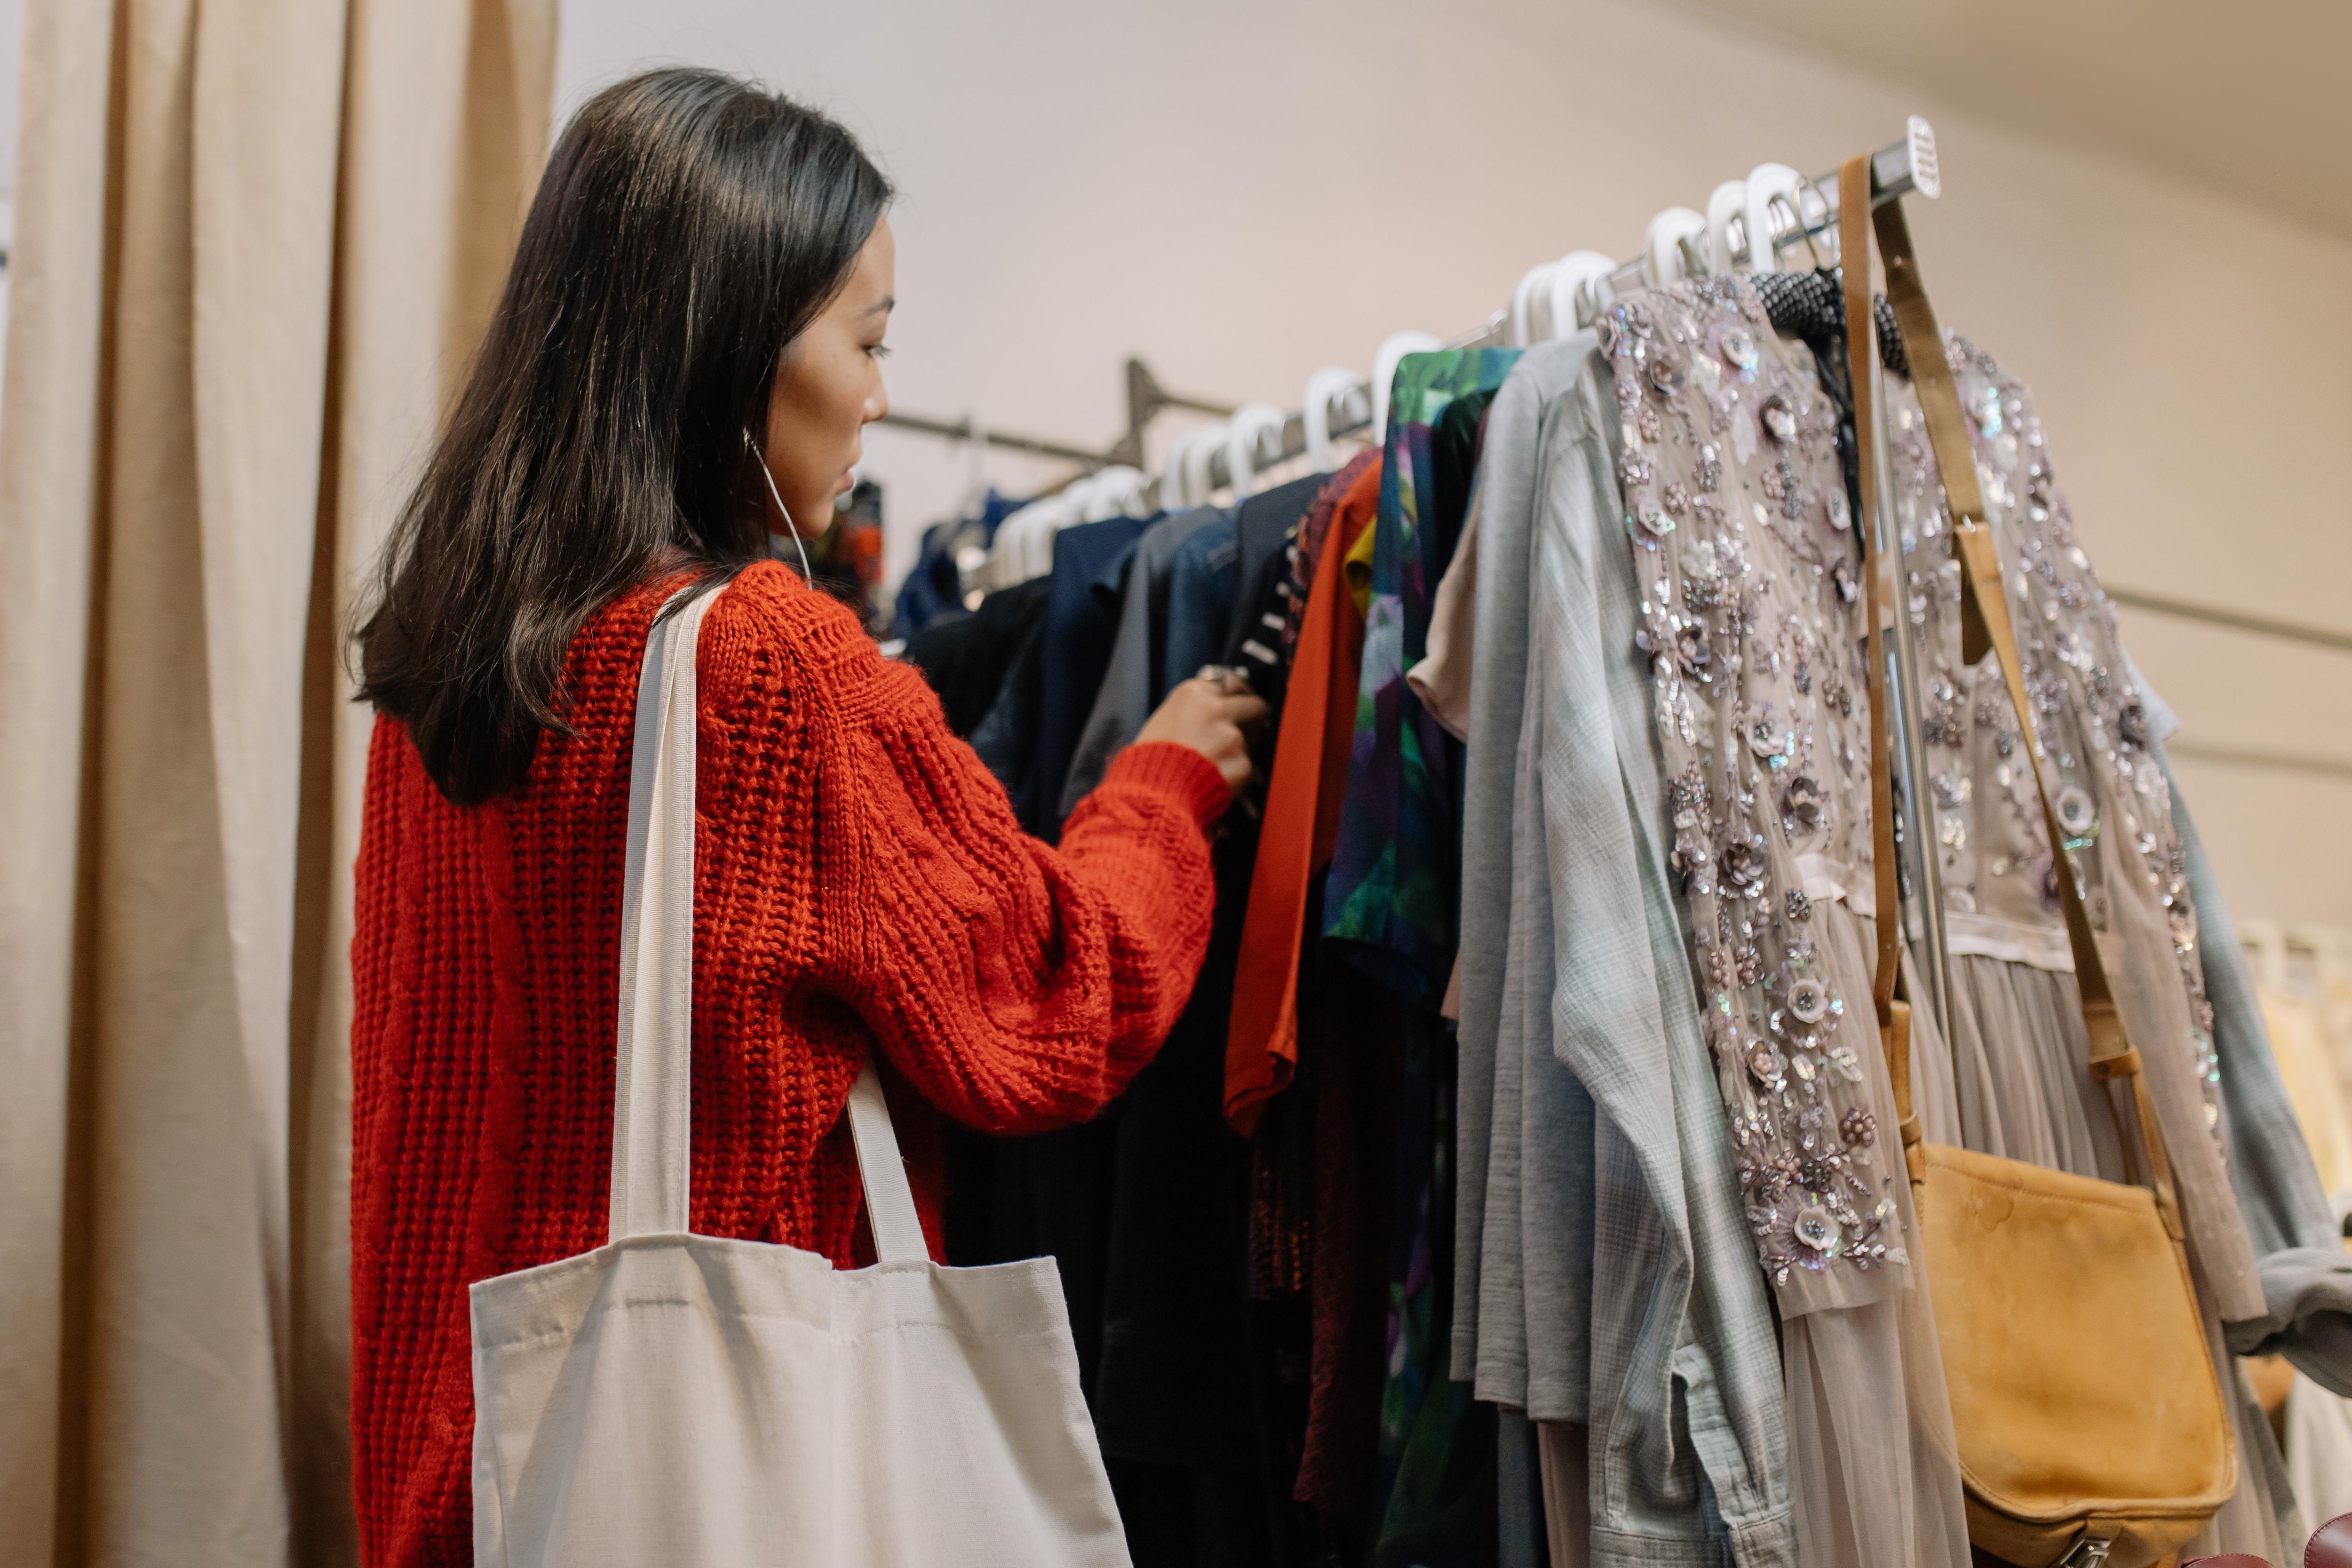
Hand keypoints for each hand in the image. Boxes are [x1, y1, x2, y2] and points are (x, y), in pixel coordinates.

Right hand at [1135, 674, 1267, 796]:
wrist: (1153, 791)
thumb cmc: (1150, 759)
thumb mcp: (1164, 719)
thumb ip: (1193, 710)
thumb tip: (1215, 709)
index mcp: (1194, 693)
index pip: (1231, 682)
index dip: (1239, 694)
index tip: (1242, 700)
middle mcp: (1216, 709)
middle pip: (1253, 704)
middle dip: (1253, 717)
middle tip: (1248, 728)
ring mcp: (1232, 736)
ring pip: (1248, 740)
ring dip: (1236, 751)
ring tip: (1211, 766)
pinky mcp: (1242, 762)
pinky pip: (1244, 767)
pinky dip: (1234, 775)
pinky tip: (1212, 781)